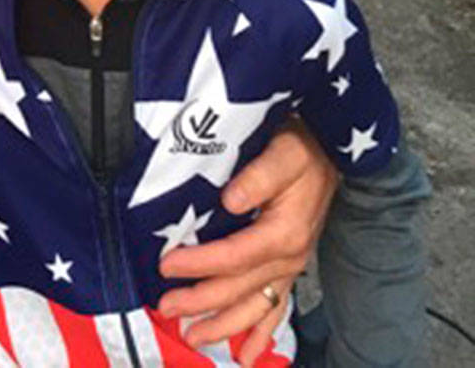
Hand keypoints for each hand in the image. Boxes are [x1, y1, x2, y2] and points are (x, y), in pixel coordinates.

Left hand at [158, 121, 335, 365]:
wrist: (329, 150)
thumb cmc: (302, 149)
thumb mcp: (283, 153)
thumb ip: (258, 177)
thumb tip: (231, 200)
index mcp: (284, 234)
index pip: (233, 257)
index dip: (199, 264)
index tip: (167, 265)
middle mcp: (289, 258)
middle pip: (239, 288)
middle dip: (201, 302)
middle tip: (167, 308)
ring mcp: (291, 267)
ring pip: (255, 307)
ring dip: (224, 325)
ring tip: (195, 337)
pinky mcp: (290, 267)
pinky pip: (276, 310)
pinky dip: (261, 334)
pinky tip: (248, 354)